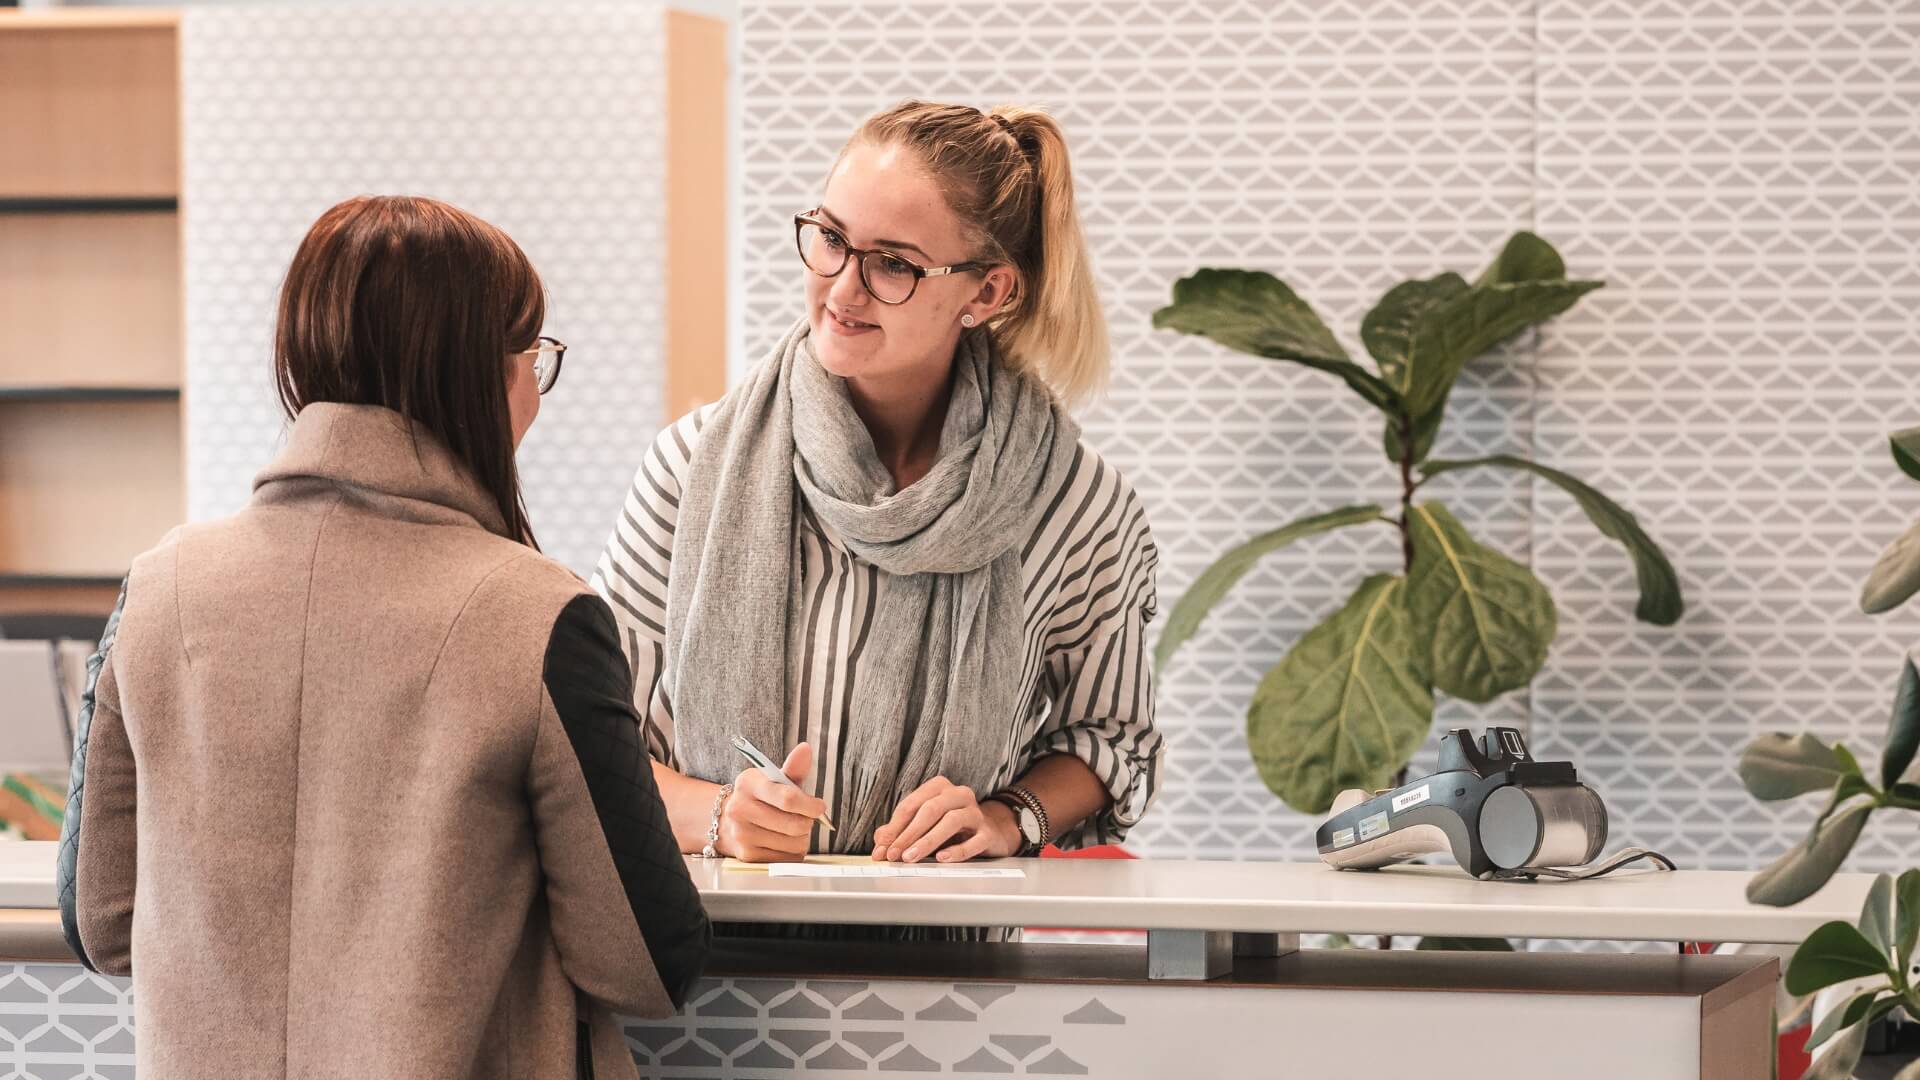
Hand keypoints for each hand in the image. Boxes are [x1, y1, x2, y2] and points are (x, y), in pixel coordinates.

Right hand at [718, 742, 826, 862]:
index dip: (810, 805)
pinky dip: (792, 851)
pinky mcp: (748, 856)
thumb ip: (793, 768)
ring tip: (790, 828)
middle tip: (804, 817)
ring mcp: (742, 835)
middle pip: (795, 824)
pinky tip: (782, 840)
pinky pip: (787, 858)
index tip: (819, 807)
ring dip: (801, 838)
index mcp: (748, 784)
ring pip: (794, 843)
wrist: (730, 820)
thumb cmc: (760, 797)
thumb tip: (806, 749)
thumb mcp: (773, 779)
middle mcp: (740, 809)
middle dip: (808, 822)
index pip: (787, 798)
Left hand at [872, 776, 1020, 863]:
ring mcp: (975, 813)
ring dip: (927, 840)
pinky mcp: (988, 833)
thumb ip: (901, 830)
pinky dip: (957, 851)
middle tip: (894, 854)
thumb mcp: (925, 824)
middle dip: (908, 834)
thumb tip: (880, 842)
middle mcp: (958, 795)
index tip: (882, 848)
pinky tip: (942, 858)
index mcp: (939, 788)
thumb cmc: (953, 826)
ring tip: (911, 857)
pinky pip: (974, 841)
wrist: (991, 831)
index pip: (911, 805)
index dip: (894, 828)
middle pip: (929, 810)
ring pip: (951, 821)